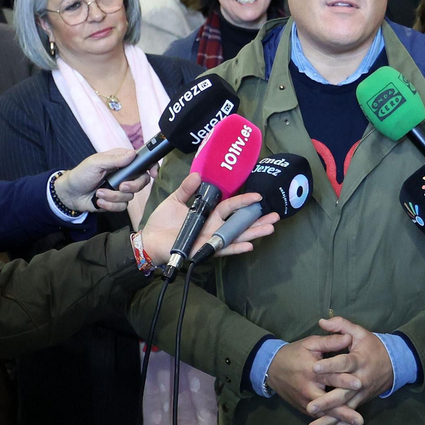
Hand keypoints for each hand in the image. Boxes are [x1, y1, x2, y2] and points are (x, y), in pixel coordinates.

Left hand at [55, 147, 150, 214]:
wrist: (70, 194)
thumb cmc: (81, 174)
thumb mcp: (95, 163)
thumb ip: (114, 159)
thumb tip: (132, 154)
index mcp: (121, 161)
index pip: (142, 162)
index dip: (151, 167)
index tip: (153, 173)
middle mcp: (124, 175)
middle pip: (142, 181)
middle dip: (132, 186)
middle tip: (120, 186)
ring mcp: (121, 189)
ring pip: (130, 196)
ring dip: (113, 196)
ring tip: (99, 193)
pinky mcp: (116, 202)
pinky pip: (122, 207)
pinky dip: (109, 205)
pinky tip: (99, 201)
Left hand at [139, 173, 277, 259]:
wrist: (149, 240)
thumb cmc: (162, 221)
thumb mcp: (175, 200)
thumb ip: (187, 189)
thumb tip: (198, 174)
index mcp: (209, 214)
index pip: (231, 206)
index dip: (244, 200)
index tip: (259, 195)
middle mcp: (214, 227)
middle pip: (240, 223)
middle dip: (257, 220)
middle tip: (275, 216)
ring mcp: (210, 239)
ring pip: (236, 236)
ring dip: (253, 233)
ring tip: (270, 228)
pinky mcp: (204, 250)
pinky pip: (223, 248)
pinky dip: (235, 248)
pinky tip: (249, 245)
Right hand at [265, 332, 365, 424]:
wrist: (271, 368)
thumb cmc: (294, 353)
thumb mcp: (310, 343)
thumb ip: (329, 342)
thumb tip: (348, 338)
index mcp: (311, 371)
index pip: (330, 376)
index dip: (344, 380)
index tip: (359, 383)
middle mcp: (308, 390)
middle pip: (329, 404)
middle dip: (345, 413)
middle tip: (360, 420)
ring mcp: (306, 402)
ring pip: (327, 416)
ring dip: (344, 424)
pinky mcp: (305, 409)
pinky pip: (322, 419)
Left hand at [306, 316, 393, 424]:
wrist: (395, 364)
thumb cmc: (373, 347)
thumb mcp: (360, 332)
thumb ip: (341, 326)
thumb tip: (321, 321)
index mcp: (359, 360)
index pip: (344, 363)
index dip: (330, 365)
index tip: (315, 368)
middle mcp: (360, 380)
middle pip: (343, 392)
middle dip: (327, 401)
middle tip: (310, 406)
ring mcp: (361, 393)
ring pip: (344, 408)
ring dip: (329, 417)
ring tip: (312, 424)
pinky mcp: (360, 401)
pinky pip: (347, 414)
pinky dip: (335, 422)